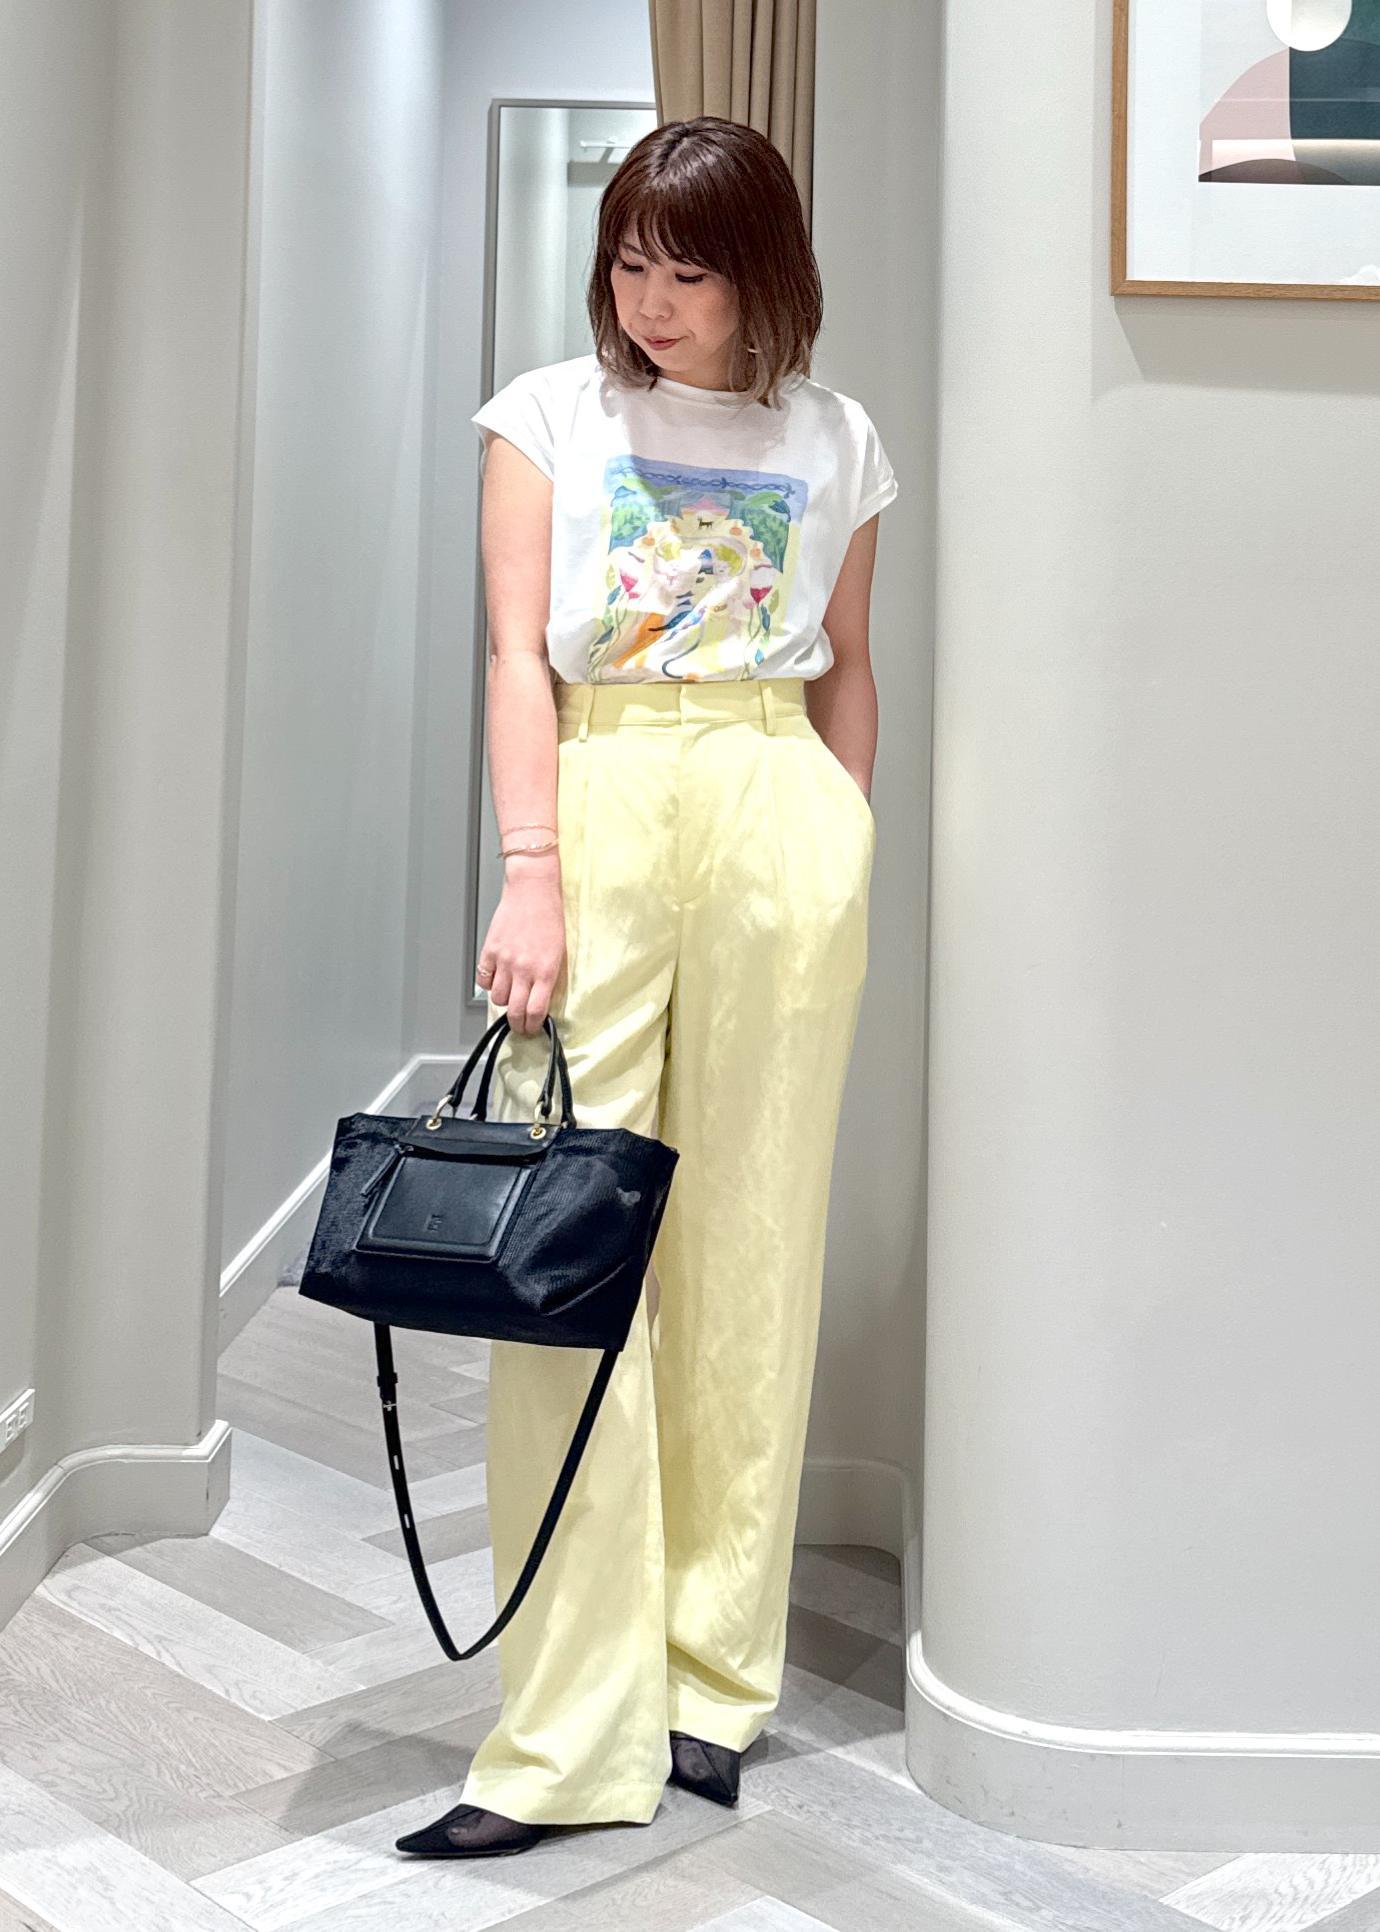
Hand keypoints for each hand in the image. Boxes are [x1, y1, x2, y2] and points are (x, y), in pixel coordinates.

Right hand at [475, 858, 565, 1035]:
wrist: (532, 891)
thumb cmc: (549, 918)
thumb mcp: (558, 952)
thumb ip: (547, 977)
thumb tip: (538, 999)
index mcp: (545, 971)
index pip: (536, 1011)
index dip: (533, 1025)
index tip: (532, 1027)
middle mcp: (524, 969)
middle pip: (514, 1011)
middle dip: (517, 1024)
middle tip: (519, 1025)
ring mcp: (504, 960)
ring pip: (497, 998)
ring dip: (504, 1001)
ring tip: (510, 996)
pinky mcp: (490, 951)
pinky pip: (484, 979)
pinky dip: (489, 984)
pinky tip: (497, 979)